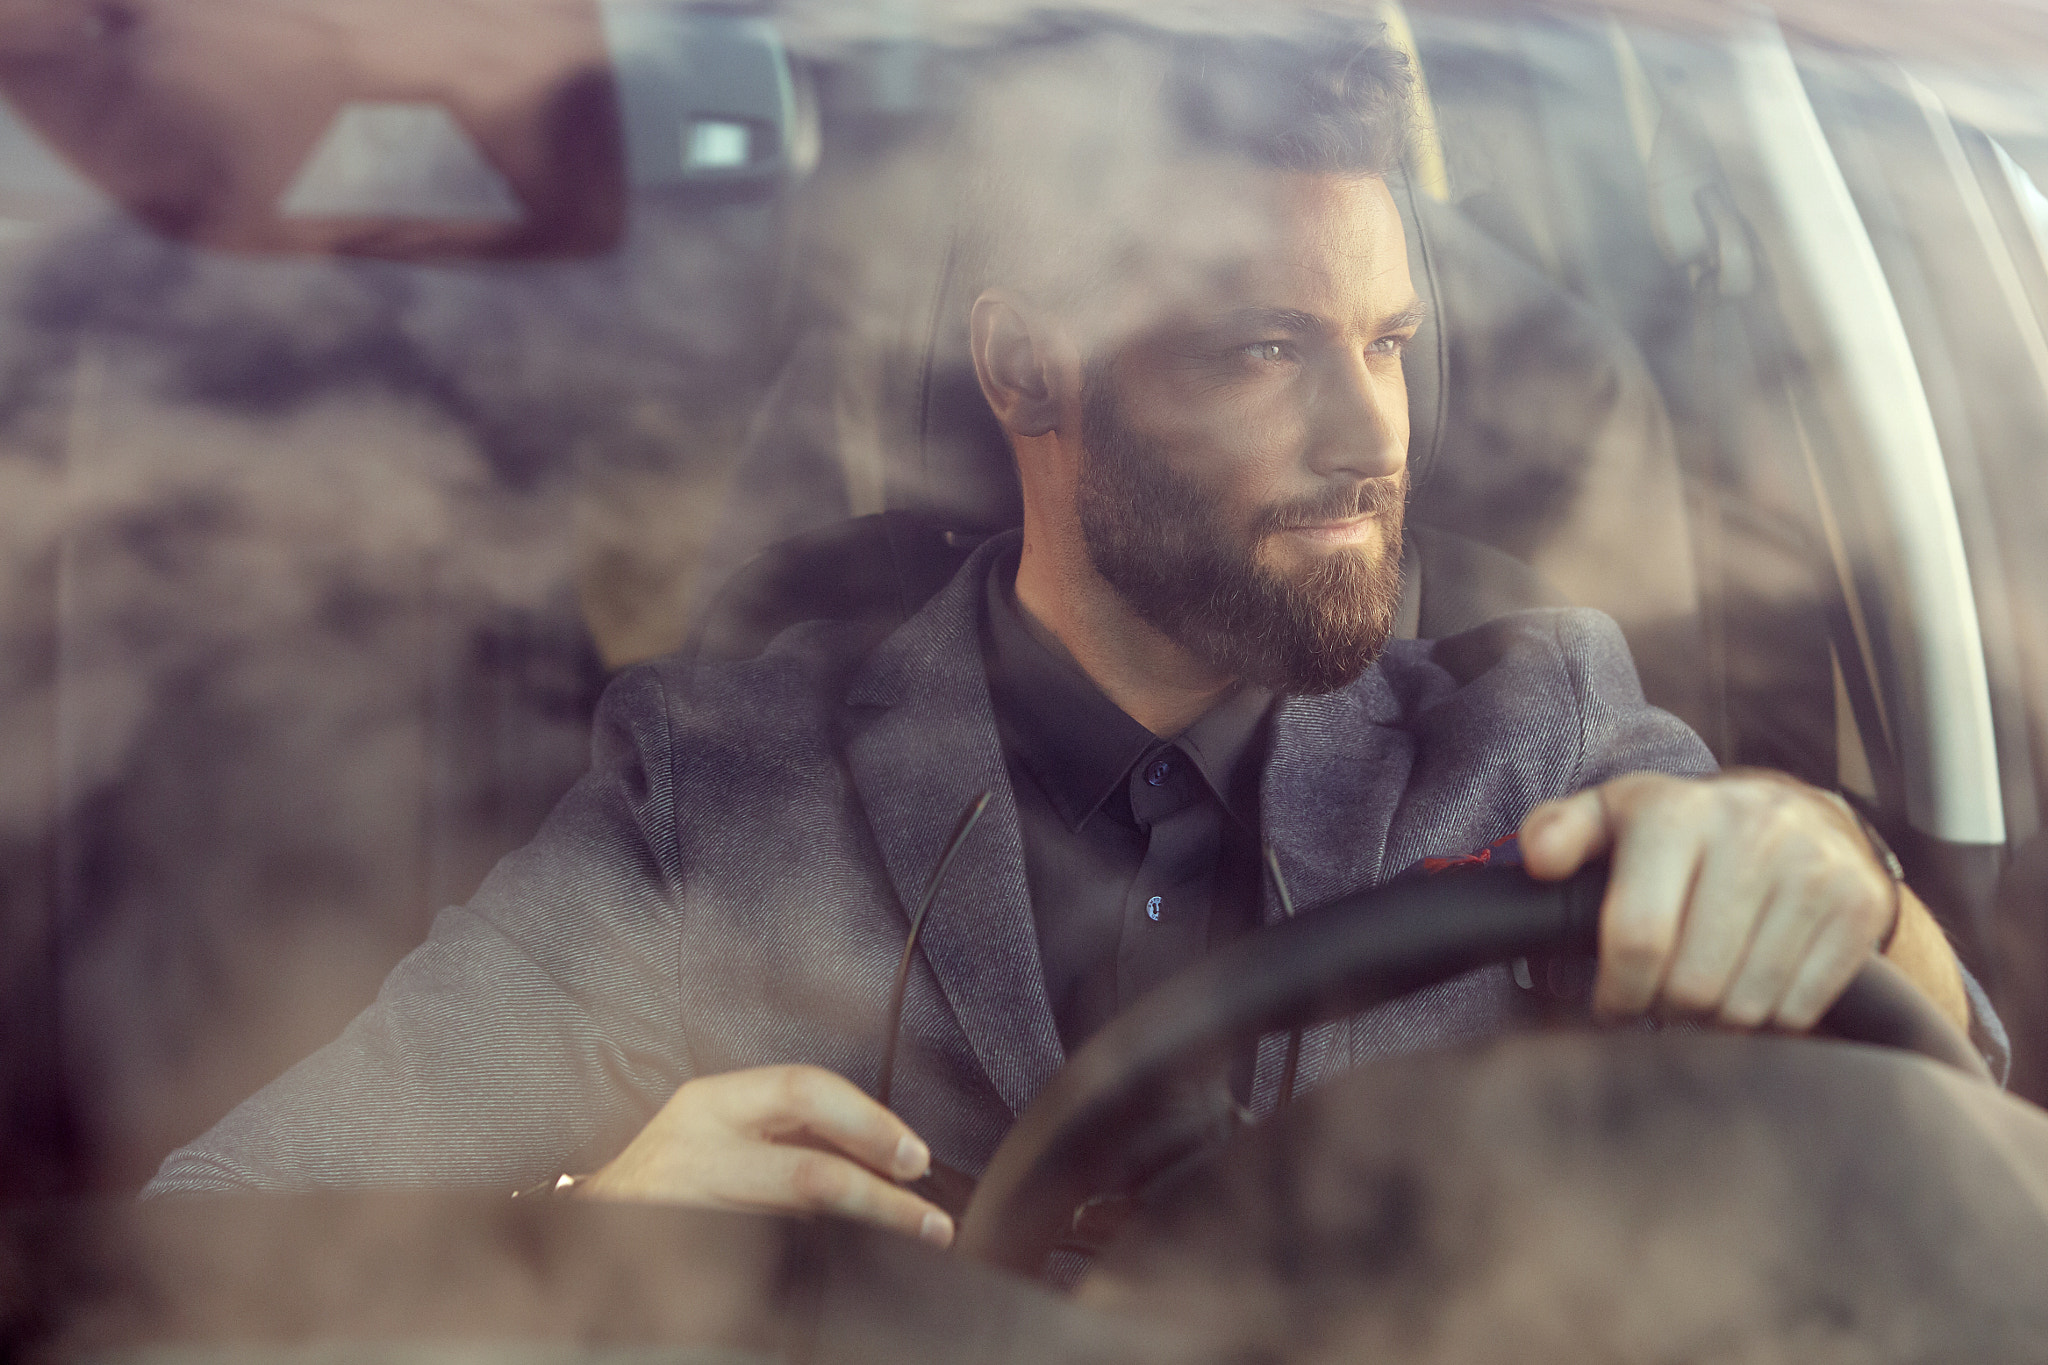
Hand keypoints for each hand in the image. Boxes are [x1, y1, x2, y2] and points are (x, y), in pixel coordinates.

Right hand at [578, 1064, 954, 1246]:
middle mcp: (694, 1148)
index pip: (805, 1088)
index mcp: (710, 1102)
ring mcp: (684, 1208)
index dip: (869, 1120)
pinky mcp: (681, 1261)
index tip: (916, 1156)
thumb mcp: (719, 1128)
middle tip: (930, 1221)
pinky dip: (810, 1271)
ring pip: (791, 1229)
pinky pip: (761, 1268)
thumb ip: (785, 1129)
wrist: (584, 1226)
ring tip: (904, 1247)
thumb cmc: (672, 1173)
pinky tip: (839, 1275)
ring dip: (857, 1240)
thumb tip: (887, 1151)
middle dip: (880, 1200)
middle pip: (807, 1171)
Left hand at [1518, 770, 1902, 1031]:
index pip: (1640, 936)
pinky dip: (1767, 1018)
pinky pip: (1799, 1009)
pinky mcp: (1859, 906)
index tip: (1613, 1002)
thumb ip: (1560, 832)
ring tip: (1705, 986)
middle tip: (1662, 995)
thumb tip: (1537, 860)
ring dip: (1715, 1019)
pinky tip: (1752, 984)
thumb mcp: (1615, 817)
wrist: (1804, 817)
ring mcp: (1813, 870)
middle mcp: (1752, 832)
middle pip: (1693, 985)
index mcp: (1677, 813)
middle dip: (1666, 1007)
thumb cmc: (1686, 831)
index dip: (1619, 991)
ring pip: (1746, 1007)